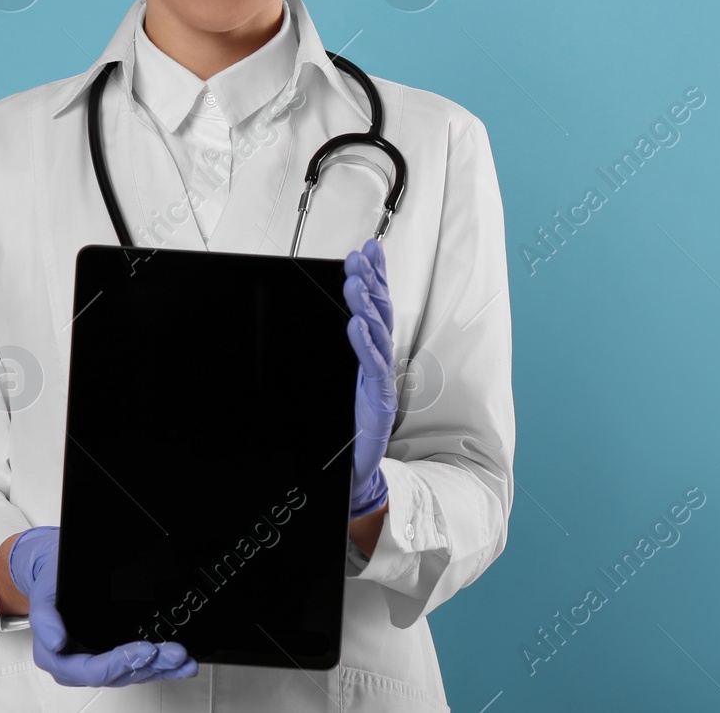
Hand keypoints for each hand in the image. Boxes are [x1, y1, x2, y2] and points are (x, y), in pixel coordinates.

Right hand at [9, 526, 198, 686]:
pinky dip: (162, 667)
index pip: (94, 670)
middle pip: (119, 675)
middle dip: (150, 665)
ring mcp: (99, 663)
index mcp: (58, 659)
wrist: (56, 576)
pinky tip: (181, 665)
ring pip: (133, 674)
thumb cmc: (51, 586)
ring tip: (183, 659)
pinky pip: (139, 668)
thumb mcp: (42, 596)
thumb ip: (45, 620)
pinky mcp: (115, 658)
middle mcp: (80, 667)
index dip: (121, 663)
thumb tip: (55, 642)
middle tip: (173, 652)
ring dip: (161, 668)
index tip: (145, 649)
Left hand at [343, 237, 394, 518]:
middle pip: (381, 314)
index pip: (376, 307)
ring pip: (378, 337)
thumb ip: (347, 349)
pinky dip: (365, 345)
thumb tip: (339, 316)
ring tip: (355, 281)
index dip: (375, 277)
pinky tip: (356, 324)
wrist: (357, 470)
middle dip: (373, 282)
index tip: (367, 249)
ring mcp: (381, 380)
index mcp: (370, 353)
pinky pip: (373, 369)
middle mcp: (379, 362)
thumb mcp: (344, 379)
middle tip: (362, 255)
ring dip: (367, 306)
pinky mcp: (379, 402)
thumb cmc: (349, 425)